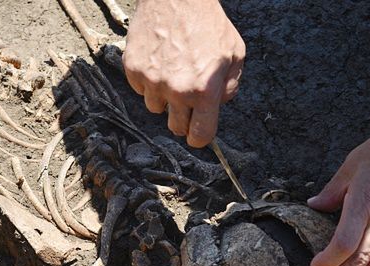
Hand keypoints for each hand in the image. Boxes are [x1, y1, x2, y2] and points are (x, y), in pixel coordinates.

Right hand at [122, 0, 245, 147]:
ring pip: (155, 108)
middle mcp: (176, 90)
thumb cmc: (208, 23)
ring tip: (173, 73)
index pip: (200, 135)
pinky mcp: (133, 69)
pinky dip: (148, 82)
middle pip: (176, 128)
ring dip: (164, 98)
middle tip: (187, 99)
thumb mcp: (235, 54)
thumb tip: (218, 104)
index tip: (198, 134)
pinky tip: (159, 62)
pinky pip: (140, 89)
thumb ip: (230, 86)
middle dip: (184, 118)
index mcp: (204, 91)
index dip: (200, 138)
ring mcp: (152, 80)